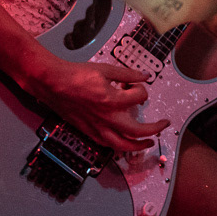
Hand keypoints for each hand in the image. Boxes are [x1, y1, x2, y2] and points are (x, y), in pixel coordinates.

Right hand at [25, 56, 170, 152]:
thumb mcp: (105, 69)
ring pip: (122, 145)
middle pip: (136, 131)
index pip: (139, 98)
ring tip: (148, 142)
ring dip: (138, 145)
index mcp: (111, 100)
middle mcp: (106, 118)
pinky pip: (107, 144)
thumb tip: (145, 75)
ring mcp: (96, 127)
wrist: (52, 83)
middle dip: (154, 129)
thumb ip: (128, 74)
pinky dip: (119, 146)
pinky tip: (124, 142)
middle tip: (163, 124)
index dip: (143, 90)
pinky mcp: (88, 131)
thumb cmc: (76, 75)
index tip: (139, 85)